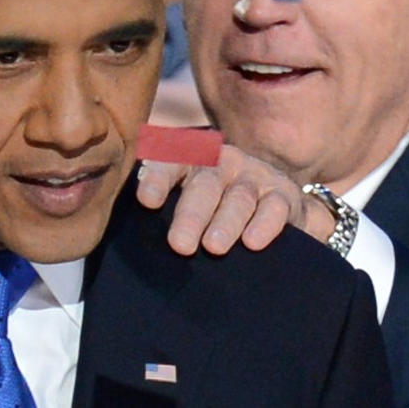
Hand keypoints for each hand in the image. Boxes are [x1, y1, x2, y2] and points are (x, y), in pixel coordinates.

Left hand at [136, 144, 336, 255]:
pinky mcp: (283, 195)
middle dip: (190, 215)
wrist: (277, 210)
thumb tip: (124, 244)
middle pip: (204, 185)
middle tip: (179, 245)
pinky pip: (274, 207)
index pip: (170, 163)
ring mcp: (254, 176)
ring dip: (225, 222)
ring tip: (213, 247)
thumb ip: (163, 213)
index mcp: (192, 161)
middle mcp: (223, 163)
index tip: (146, 201)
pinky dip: (264, 224)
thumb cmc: (215, 212)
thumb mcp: (188, 206)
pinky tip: (253, 242)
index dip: (158, 179)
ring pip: (238, 196)